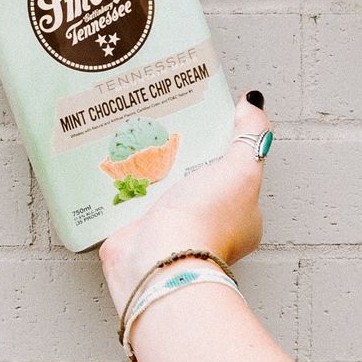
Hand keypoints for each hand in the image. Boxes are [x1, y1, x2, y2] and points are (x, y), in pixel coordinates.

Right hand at [98, 94, 274, 311]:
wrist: (160, 258)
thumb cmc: (207, 220)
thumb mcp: (242, 170)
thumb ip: (251, 136)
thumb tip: (253, 104)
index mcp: (237, 215)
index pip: (229, 170)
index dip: (215, 144)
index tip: (198, 118)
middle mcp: (203, 224)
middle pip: (190, 175)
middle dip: (175, 152)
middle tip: (159, 121)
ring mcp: (169, 229)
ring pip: (157, 186)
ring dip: (144, 165)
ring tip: (130, 133)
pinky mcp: (136, 230)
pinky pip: (126, 199)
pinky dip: (118, 182)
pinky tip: (109, 160)